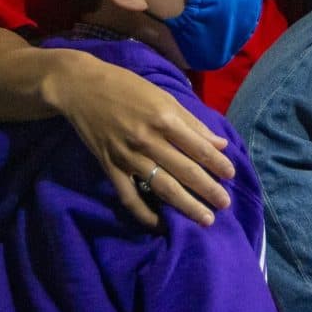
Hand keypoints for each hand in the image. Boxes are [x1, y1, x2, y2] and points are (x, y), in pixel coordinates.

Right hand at [49, 52, 233, 228]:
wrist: (81, 88)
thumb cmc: (126, 87)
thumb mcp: (163, 96)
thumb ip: (191, 122)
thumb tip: (219, 144)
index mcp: (164, 118)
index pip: (198, 147)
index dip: (217, 164)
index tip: (231, 176)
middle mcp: (148, 139)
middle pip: (185, 171)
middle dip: (208, 190)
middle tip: (225, 205)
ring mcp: (128, 156)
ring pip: (162, 187)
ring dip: (186, 206)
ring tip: (205, 219)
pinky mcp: (110, 168)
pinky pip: (130, 197)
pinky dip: (145, 214)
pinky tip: (161, 224)